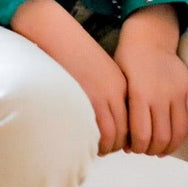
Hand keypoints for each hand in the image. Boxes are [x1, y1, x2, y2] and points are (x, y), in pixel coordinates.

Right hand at [11, 0, 128, 154]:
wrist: (56, 37)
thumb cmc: (69, 55)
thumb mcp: (94, 73)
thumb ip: (102, 93)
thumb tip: (99, 116)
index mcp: (120, 86)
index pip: (132, 121)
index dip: (125, 136)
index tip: (115, 141)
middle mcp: (115, 94)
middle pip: (126, 131)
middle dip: (117, 145)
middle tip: (106, 149)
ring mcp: (101, 98)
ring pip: (113, 136)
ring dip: (106, 147)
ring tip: (95, 149)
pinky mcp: (86, 101)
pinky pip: (98, 132)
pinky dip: (95, 143)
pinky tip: (86, 143)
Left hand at [113, 5, 187, 155]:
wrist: (149, 39)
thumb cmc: (126, 62)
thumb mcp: (117, 84)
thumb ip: (122, 111)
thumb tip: (124, 142)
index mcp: (139, 94)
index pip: (142, 134)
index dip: (138, 147)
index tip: (132, 149)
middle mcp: (161, 95)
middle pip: (162, 137)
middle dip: (152, 149)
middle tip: (146, 150)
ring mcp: (178, 92)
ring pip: (180, 132)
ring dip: (170, 145)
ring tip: (160, 148)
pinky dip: (183, 132)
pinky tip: (173, 136)